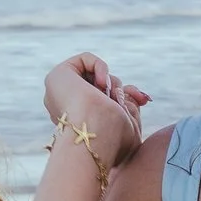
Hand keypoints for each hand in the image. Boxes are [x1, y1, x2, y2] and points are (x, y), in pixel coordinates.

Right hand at [43, 53, 148, 170]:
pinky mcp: (57, 77)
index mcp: (82, 125)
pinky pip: (84, 60)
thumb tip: (140, 98)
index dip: (127, 97)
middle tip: (123, 101)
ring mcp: (60, 95)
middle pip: (101, 88)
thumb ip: (132, 109)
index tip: (143, 101)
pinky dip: (100, 66)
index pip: (106, 101)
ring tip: (111, 98)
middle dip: (120, 89)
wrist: (94, 137)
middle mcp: (69, 110)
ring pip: (94, 76)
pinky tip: (102, 84)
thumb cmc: (112, 140)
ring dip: (111, 83)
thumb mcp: (130, 126)